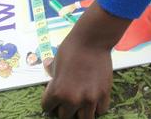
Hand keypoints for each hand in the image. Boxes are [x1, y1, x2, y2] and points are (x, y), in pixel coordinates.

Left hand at [41, 2, 130, 117]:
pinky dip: (97, 107)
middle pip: (65, 116)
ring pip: (84, 118)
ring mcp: (89, 99)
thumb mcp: (56, 61)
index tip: (53, 97)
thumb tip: (47, 67)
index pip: (47, 108)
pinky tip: (94, 99)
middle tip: (68, 99)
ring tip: (81, 103)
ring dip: (81, 111)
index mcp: (57, 92)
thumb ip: (51, 71)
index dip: (49, 101)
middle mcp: (72, 99)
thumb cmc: (72, 48)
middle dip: (64, 108)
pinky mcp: (103, 94)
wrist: (92, 39)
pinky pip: (100, 110)